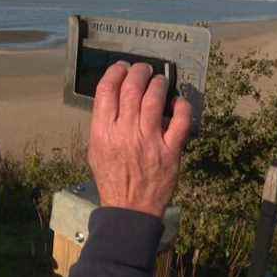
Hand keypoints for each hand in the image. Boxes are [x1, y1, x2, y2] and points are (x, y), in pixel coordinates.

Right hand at [88, 62, 191, 217]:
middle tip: (143, 69)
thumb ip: (103, 124)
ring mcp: (149, 141)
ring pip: (155, 99)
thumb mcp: (95, 150)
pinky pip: (180, 121)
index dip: (115, 72)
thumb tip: (114, 98)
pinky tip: (177, 102)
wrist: (129, 208)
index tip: (121, 67)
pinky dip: (181, 106)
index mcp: (103, 132)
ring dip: (158, 83)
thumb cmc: (111, 178)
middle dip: (138, 72)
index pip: (107, 90)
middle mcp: (125, 133)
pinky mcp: (170, 151)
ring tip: (159, 80)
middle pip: (132, 88)